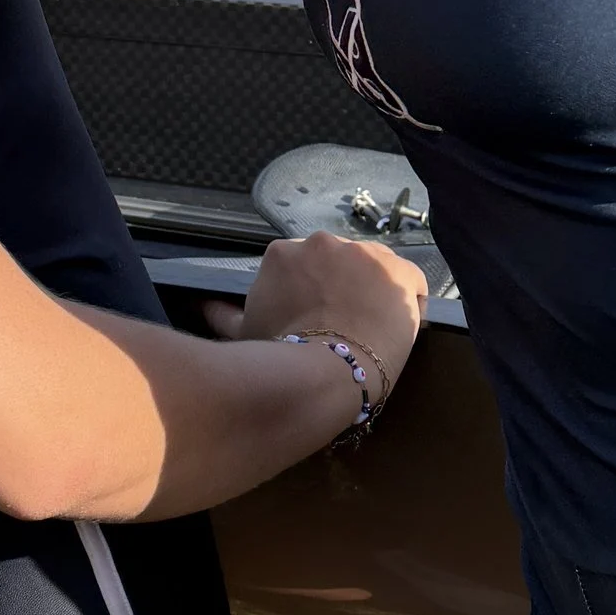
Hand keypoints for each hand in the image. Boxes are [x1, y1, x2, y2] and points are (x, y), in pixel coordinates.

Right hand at [207, 228, 427, 407]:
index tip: (315, 324)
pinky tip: (399, 331)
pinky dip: (409, 306)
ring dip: (373, 296)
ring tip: (371, 335)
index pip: (302, 271)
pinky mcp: (401, 270)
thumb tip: (203, 304)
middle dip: (342, 291)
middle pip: (338, 266)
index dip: (311, 298)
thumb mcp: (246, 333)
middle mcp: (323, 243)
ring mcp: (364, 253)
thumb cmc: (278, 355)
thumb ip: (226, 314)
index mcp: (283, 254)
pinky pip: (412, 286)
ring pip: (374, 273)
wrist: (325, 372)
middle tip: (342, 331)